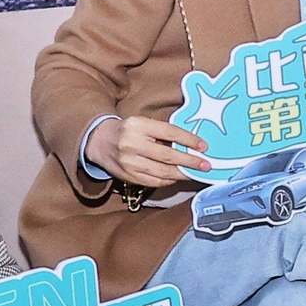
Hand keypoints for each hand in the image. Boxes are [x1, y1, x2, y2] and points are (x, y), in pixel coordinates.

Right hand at [85, 114, 209, 190]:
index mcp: (139, 126)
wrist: (100, 141)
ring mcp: (129, 162)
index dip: (189, 140)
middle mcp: (132, 144)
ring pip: (162, 172)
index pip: (169, 132)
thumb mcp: (143, 123)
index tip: (204, 146)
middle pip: (167, 156)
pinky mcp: (127, 176)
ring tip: (195, 173)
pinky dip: (168, 181)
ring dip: (182, 174)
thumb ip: (162, 132)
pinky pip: (153, 182)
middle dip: (190, 162)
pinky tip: (177, 177)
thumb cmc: (129, 131)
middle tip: (205, 165)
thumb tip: (191, 144)